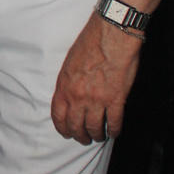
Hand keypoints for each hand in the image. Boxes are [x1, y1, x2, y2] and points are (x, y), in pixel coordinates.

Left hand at [50, 12, 142, 144]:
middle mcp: (77, 96)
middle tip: (84, 138)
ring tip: (99, 136)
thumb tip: (70, 95)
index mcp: (64, 86)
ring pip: (94, 128)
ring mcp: (97, 100)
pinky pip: (114, 122)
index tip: (66, 133)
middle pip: (75, 126)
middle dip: (79, 136)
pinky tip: (114, 132)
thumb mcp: (69, 63)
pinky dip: (114, 130)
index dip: (62, 128)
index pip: (58, 116)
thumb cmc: (90, 43)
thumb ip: (68, 82)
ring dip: (96, 135)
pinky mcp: (116, 99)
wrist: (111, 35)